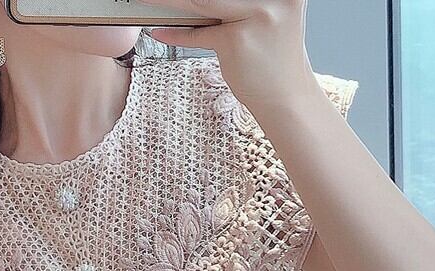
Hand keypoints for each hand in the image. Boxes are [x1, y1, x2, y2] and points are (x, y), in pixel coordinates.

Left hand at [144, 0, 318, 113]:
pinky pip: (198, 33)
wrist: (286, 97)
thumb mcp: (263, 16)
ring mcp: (255, 16)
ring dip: (171, 2)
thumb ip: (238, 4)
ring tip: (149, 1)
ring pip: (202, 2)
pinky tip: (159, 31)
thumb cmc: (272, 58)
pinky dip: (176, 33)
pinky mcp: (236, 41)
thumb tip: (192, 2)